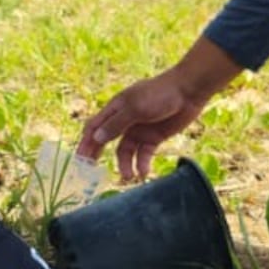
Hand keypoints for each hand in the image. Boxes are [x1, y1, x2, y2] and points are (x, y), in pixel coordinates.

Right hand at [78, 43, 239, 182]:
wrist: (189, 91)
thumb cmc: (159, 93)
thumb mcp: (135, 108)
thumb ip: (116, 124)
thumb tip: (95, 138)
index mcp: (116, 108)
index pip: (94, 127)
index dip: (85, 143)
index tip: (79, 160)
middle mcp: (124, 120)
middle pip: (106, 140)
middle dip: (98, 156)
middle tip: (92, 175)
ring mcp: (139, 130)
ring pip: (125, 151)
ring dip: (125, 165)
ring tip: (129, 177)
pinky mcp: (153, 138)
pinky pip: (143, 154)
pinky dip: (141, 164)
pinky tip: (143, 172)